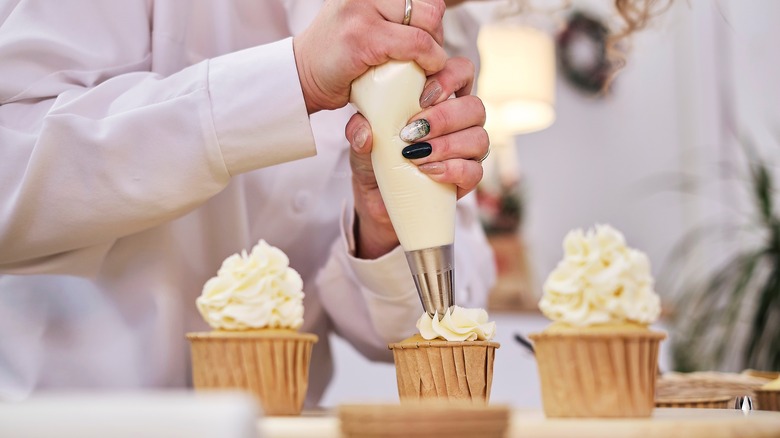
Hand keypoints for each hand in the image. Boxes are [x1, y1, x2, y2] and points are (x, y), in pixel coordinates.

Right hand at [293, 0, 447, 113]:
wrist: (302, 75)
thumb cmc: (339, 55)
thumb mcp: (365, 19)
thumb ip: (390, 14)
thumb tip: (434, 19)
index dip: (432, 20)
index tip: (424, 39)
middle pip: (431, 6)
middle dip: (436, 34)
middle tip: (423, 56)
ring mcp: (362, 10)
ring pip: (428, 21)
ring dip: (433, 49)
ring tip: (419, 64)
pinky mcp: (363, 35)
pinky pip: (416, 44)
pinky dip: (429, 60)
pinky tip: (424, 70)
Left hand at [345, 56, 487, 258]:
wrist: (379, 194)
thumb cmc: (377, 155)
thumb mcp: (361, 138)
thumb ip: (359, 129)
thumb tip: (365, 131)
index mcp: (439, 99)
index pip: (462, 72)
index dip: (449, 79)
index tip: (421, 97)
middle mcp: (460, 121)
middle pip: (475, 107)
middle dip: (444, 118)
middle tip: (412, 132)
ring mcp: (468, 150)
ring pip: (479, 139)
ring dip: (446, 146)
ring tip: (415, 156)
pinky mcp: (467, 178)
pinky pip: (474, 171)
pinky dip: (451, 170)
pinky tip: (427, 172)